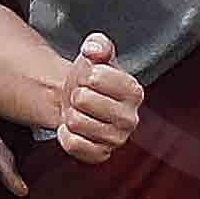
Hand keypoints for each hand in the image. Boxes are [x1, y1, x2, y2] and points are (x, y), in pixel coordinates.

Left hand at [45, 31, 143, 164]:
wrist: (80, 100)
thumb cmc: (92, 77)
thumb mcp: (96, 53)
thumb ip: (98, 44)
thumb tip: (94, 50)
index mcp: (134, 90)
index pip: (97, 78)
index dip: (86, 75)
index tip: (91, 78)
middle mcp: (130, 118)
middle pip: (83, 100)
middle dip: (76, 95)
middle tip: (83, 96)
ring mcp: (117, 139)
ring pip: (76, 123)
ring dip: (71, 114)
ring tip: (79, 111)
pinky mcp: (101, 154)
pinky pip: (74, 144)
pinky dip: (65, 135)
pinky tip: (71, 128)